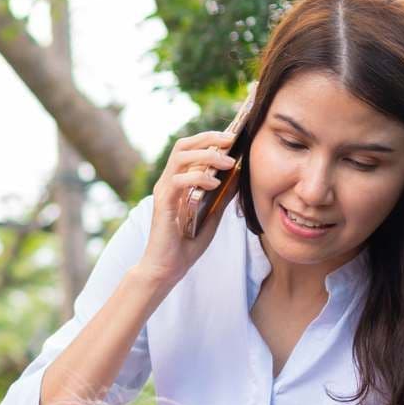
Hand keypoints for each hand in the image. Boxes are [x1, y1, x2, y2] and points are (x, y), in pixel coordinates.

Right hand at [134, 129, 239, 287]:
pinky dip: (198, 178)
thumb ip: (222, 195)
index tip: (232, 136)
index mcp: (177, 181)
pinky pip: (179, 181)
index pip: (189, 148)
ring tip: (228, 163)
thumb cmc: (186, 243)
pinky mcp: (163, 203)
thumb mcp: (212, 215)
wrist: (167, 267)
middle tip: (232, 140)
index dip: (209, 138)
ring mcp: (164, 191)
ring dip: (207, 156)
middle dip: (209, 139)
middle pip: (183, 146)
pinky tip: (214, 184)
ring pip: (181, 158)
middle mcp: (168, 182)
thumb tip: (239, 176)